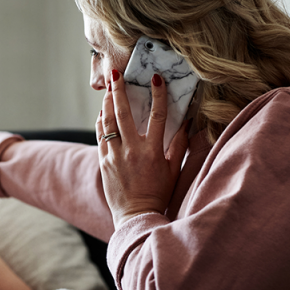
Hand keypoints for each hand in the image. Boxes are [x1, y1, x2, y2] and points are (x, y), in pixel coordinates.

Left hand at [97, 70, 189, 227]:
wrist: (136, 215)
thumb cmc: (159, 193)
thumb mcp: (174, 169)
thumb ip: (179, 144)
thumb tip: (188, 121)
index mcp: (152, 151)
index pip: (157, 116)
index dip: (158, 95)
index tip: (156, 79)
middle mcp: (132, 151)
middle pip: (123, 113)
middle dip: (119, 91)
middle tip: (116, 74)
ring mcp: (115, 156)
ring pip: (108, 122)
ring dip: (107, 103)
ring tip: (109, 88)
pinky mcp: (104, 161)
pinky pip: (101, 136)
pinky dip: (101, 122)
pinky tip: (103, 112)